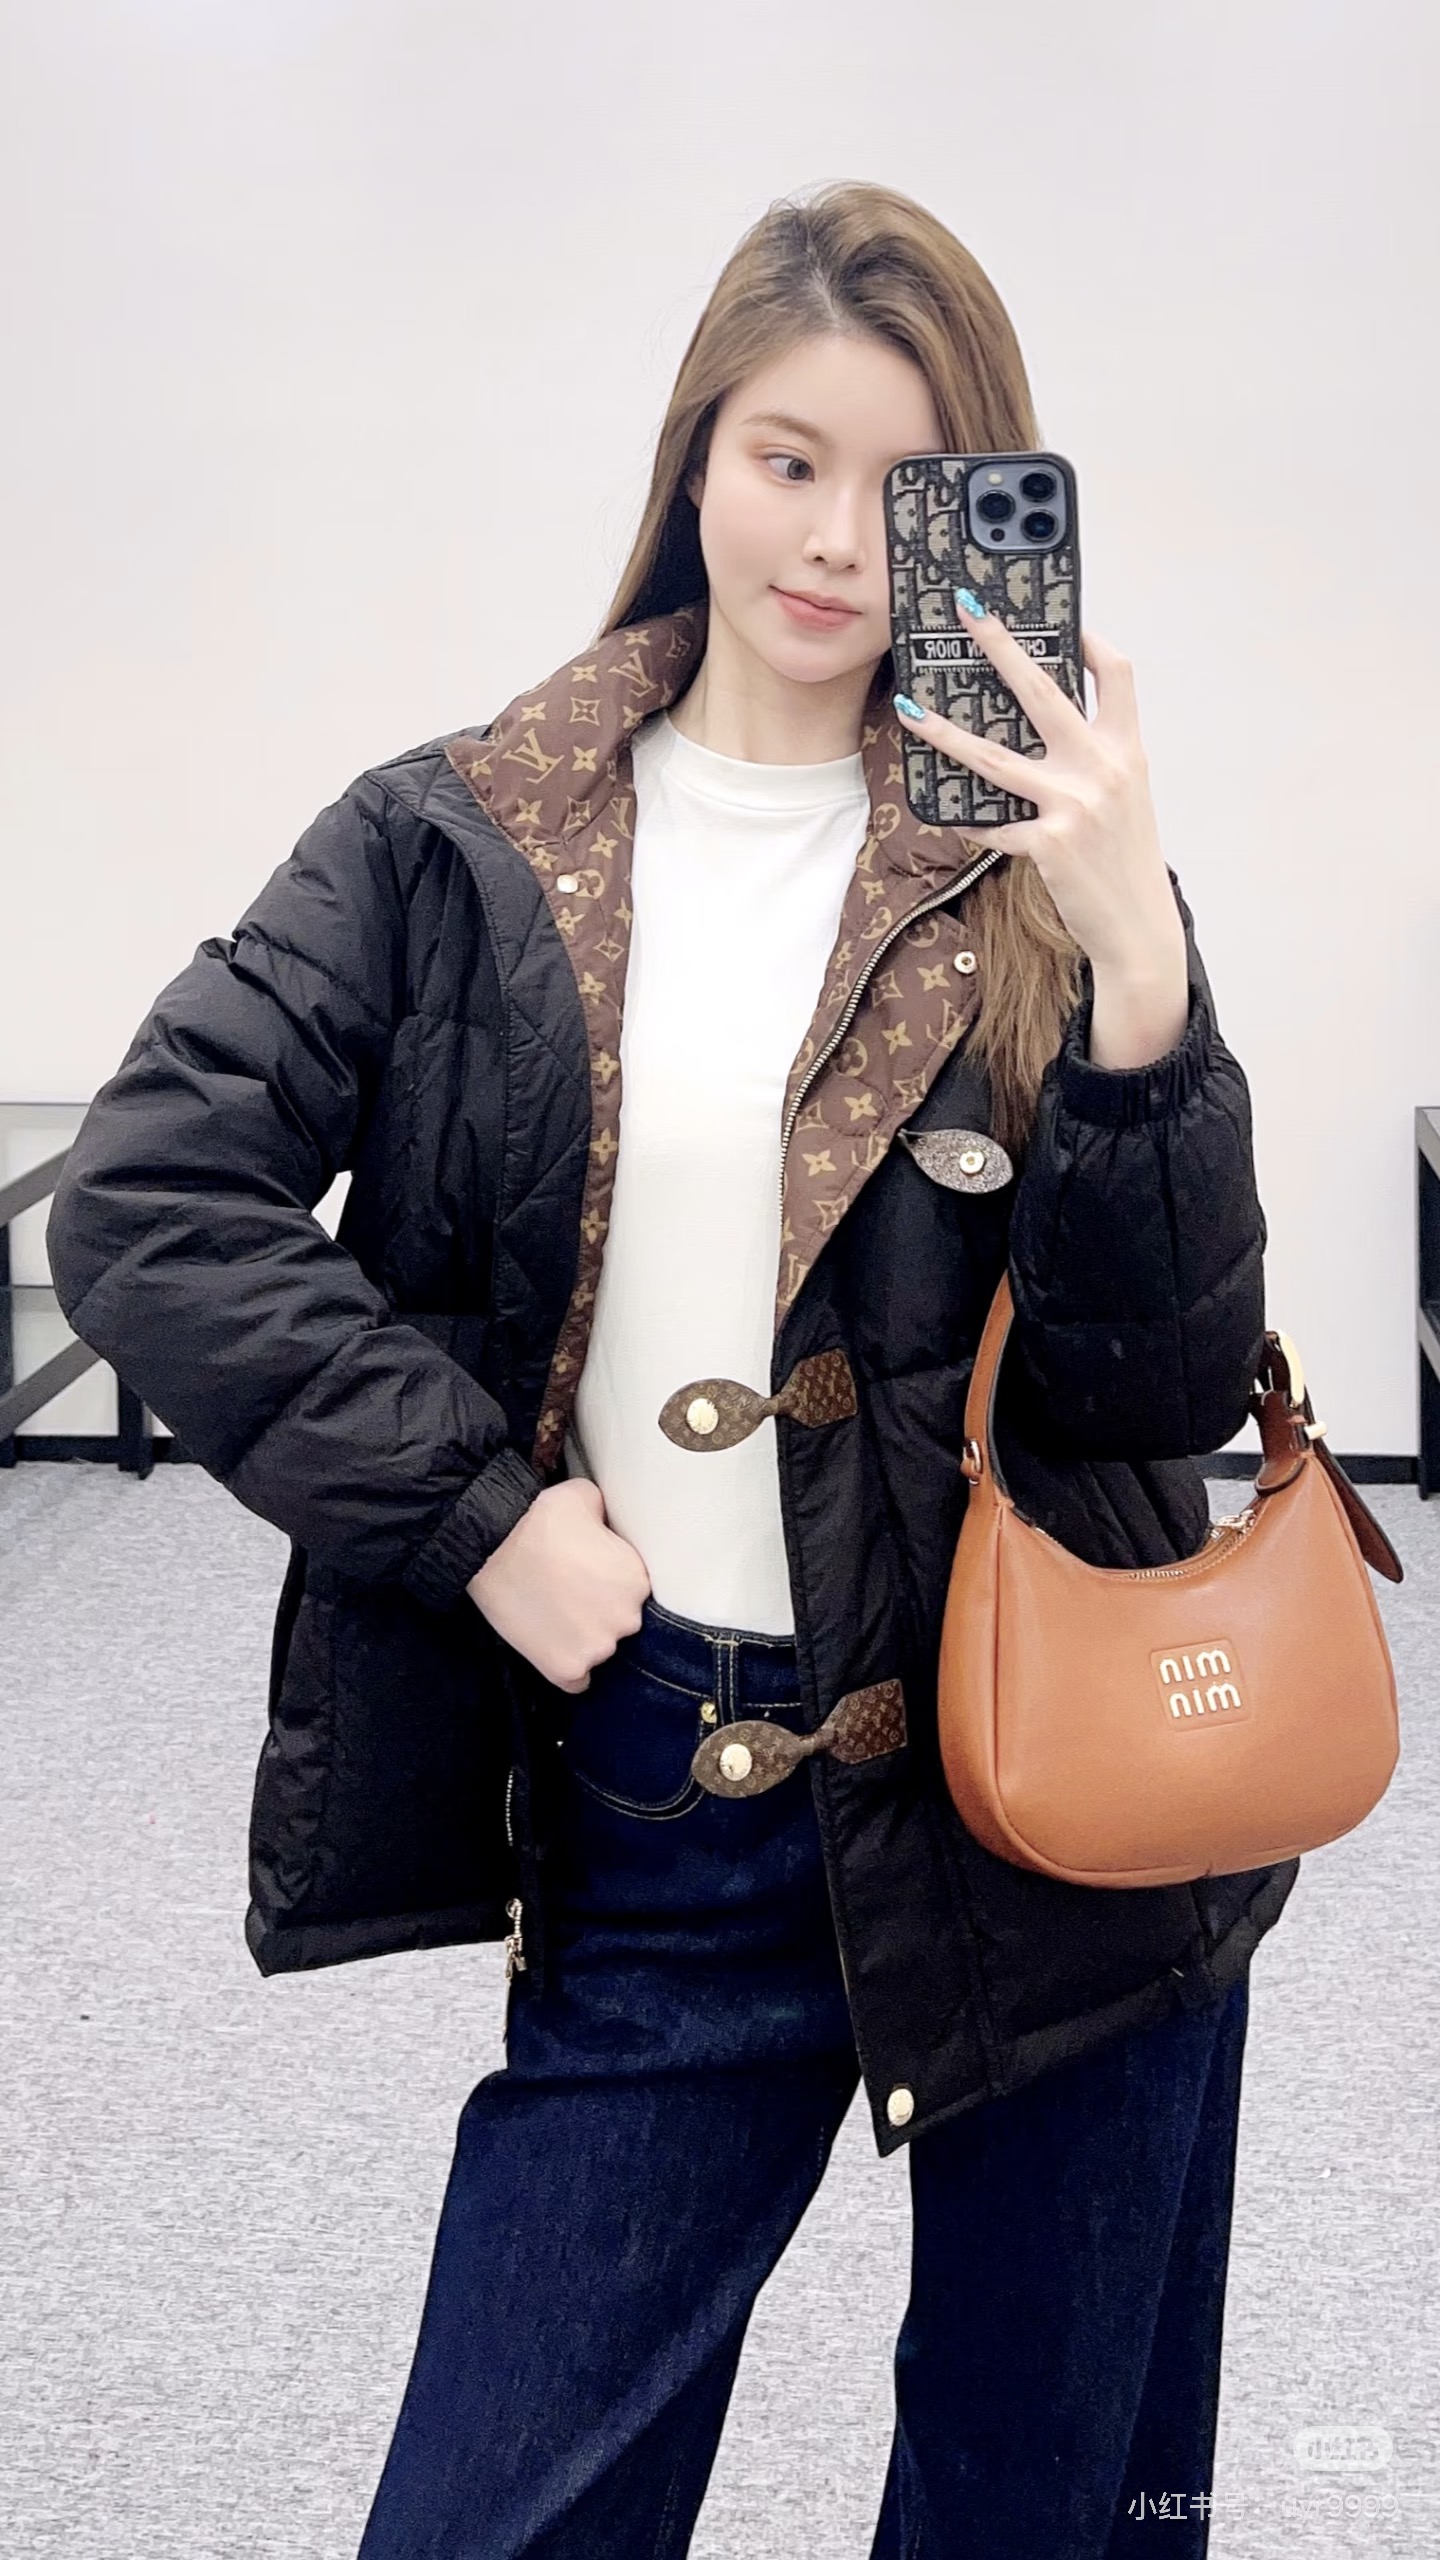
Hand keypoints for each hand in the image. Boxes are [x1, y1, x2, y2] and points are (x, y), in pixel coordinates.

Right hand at [466, 1475, 650, 1693]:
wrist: (491, 1545)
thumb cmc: (541, 1517)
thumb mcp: (588, 1498)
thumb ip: (607, 1517)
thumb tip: (605, 1523)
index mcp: (638, 1580)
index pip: (633, 1591)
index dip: (609, 1583)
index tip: (588, 1576)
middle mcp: (626, 1619)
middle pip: (620, 1623)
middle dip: (599, 1611)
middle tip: (568, 1594)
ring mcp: (596, 1649)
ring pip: (599, 1651)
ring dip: (583, 1639)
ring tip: (553, 1616)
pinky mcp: (564, 1670)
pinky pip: (577, 1681)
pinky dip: (568, 1670)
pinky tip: (554, 1648)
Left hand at [894, 593, 1188, 1067]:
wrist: (1139, 927)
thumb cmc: (1124, 859)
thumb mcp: (1125, 797)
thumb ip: (1095, 758)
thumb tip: (1049, 726)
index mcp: (1126, 750)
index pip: (1116, 674)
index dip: (1090, 640)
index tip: (1062, 620)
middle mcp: (1102, 768)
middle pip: (1042, 690)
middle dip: (999, 644)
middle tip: (966, 609)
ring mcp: (1073, 805)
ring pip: (993, 758)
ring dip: (943, 731)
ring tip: (908, 709)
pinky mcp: (1049, 844)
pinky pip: (991, 826)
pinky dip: (965, 821)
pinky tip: (942, 814)